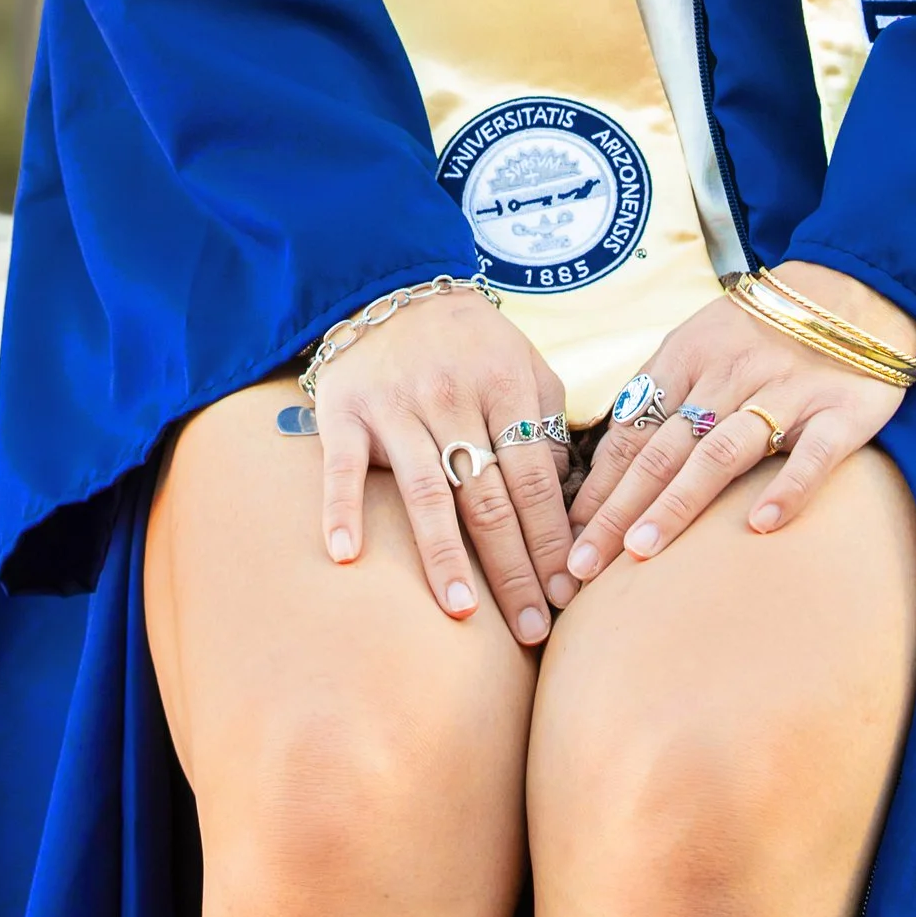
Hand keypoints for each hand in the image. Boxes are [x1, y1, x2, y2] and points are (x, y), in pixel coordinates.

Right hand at [313, 292, 573, 644]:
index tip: (569, 593)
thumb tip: (572, 498)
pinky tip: (348, 558)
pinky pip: (343, 467)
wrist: (388, 287)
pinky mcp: (345, 411)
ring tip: (462, 612)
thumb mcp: (524, 363)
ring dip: (444, 556)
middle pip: (489, 496)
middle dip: (514, 568)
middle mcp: (452, 397)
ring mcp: (397, 406)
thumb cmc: (469, 342)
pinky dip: (343, 510)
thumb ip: (549, 422)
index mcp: (505, 386)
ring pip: (426, 491)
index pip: (535, 479)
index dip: (553, 539)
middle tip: (533, 630)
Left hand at [564, 266, 915, 578]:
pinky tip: (761, 524)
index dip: (596, 487)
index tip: (567, 537)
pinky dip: (787, 487)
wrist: (851, 286)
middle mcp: (728, 377)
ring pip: (721, 452)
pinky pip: (812, 454)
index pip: (630, 433)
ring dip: (679, 502)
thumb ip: (659, 393)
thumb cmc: (762, 327)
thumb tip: (604, 458)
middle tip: (584, 566)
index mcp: (686, 360)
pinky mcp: (840, 412)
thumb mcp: (699, 342)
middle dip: (617, 510)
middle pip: (662, 452)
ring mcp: (785, 394)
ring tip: (644, 550)